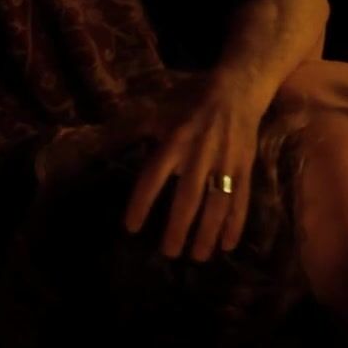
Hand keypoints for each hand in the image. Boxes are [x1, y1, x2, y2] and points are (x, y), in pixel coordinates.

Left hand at [123, 74, 264, 261]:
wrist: (237, 90)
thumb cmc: (192, 103)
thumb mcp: (160, 112)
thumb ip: (137, 130)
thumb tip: (103, 143)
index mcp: (174, 142)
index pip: (153, 177)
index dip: (141, 203)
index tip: (131, 228)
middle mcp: (198, 155)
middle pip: (187, 198)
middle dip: (179, 228)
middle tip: (170, 253)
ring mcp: (224, 163)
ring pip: (216, 204)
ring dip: (207, 233)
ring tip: (199, 257)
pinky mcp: (244, 168)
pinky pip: (240, 200)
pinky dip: (235, 223)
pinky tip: (228, 245)